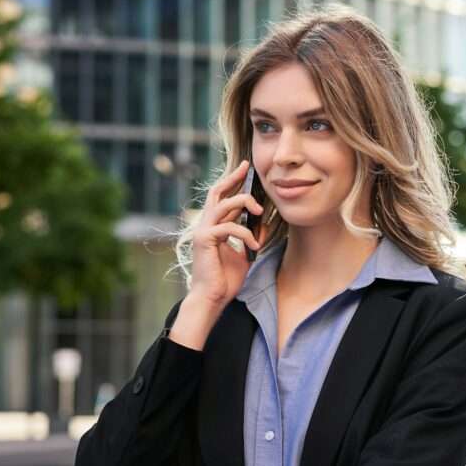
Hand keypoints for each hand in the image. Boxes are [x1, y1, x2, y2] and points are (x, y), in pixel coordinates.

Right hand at [188, 159, 266, 307]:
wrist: (212, 298)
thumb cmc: (225, 280)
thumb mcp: (245, 255)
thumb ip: (251, 237)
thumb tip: (262, 224)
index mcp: (213, 226)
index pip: (221, 198)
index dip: (232, 182)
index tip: (245, 169)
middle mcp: (205, 225)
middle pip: (217, 192)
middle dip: (233, 178)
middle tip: (247, 167)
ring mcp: (203, 231)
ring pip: (224, 204)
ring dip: (244, 203)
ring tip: (259, 211)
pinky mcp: (204, 240)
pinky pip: (229, 227)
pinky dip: (245, 234)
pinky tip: (254, 245)